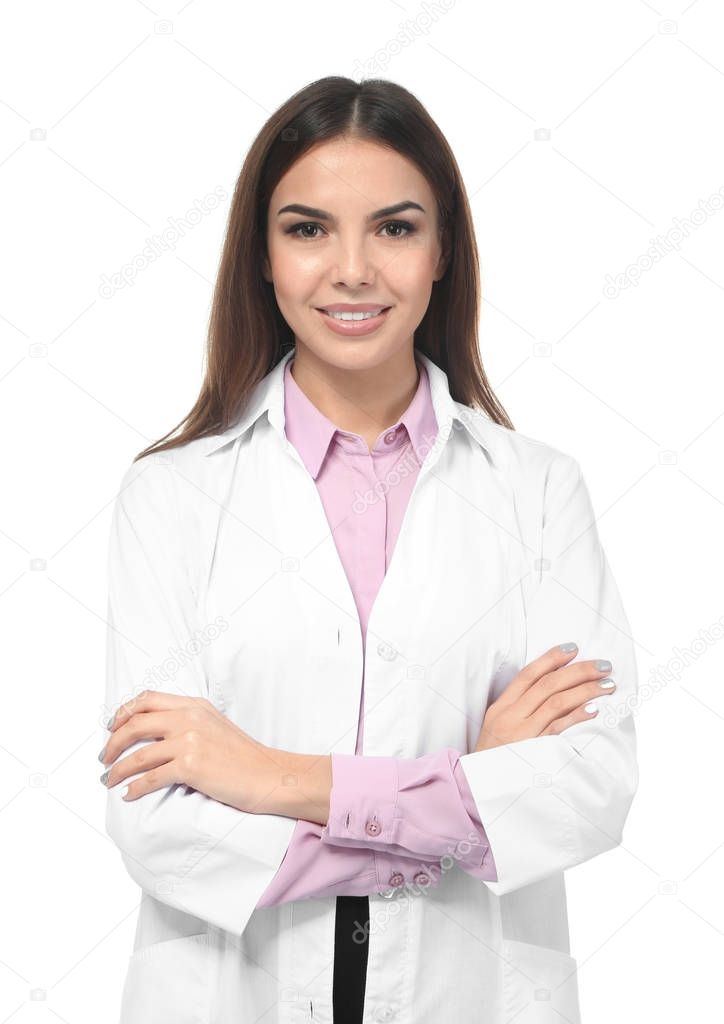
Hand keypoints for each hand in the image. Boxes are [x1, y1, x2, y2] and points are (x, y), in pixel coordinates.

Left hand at [100, 690, 282, 811]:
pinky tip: (129, 794)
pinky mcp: (191, 766)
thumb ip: (188, 721)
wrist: (268, 774)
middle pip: (135, 723)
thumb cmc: (244, 756)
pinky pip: (151, 778)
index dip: (123, 712)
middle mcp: (190, 718)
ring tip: (108, 780)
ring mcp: (190, 741)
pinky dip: (135, 787)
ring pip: (138, 754)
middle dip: (113, 742)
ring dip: (117, 769)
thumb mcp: (215, 725)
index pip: (147, 699)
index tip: (111, 727)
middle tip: (104, 758)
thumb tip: (155, 734)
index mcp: (194, 705)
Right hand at [474, 644, 614, 751]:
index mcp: (501, 707)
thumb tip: (551, 689)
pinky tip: (593, 710)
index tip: (573, 648)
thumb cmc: (492, 758)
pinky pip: (559, 729)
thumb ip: (518, 708)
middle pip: (548, 684)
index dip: (551, 658)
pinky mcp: (534, 752)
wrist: (479, 789)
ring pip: (556, 702)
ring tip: (606, 685)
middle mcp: (511, 716)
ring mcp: (522, 733)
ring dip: (585, 690)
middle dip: (578, 671)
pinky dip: (577, 716)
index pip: (528, 674)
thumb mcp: (496, 727)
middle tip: (603, 665)